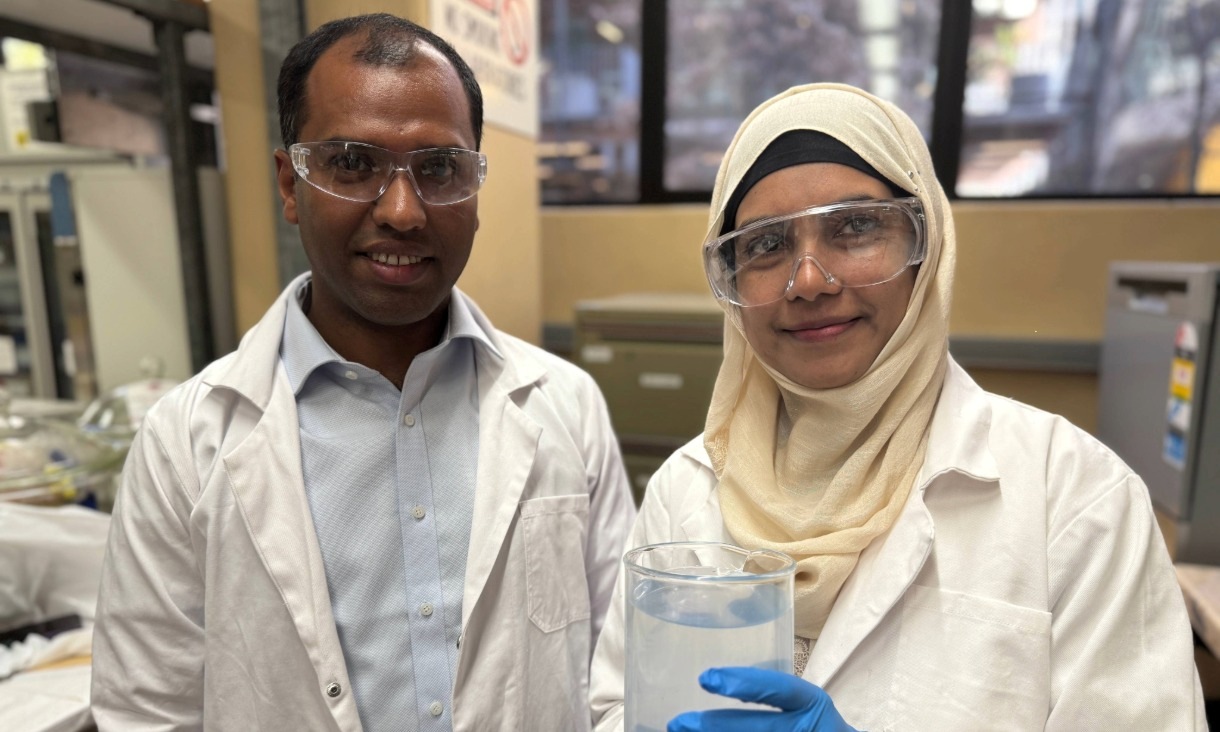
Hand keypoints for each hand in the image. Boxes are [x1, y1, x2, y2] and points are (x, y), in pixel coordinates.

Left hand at [667, 667, 857, 731]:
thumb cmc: (811, 727)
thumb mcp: (800, 708)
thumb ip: (767, 699)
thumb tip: (715, 687)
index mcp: (812, 706)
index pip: (781, 690)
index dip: (745, 682)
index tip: (707, 678)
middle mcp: (805, 729)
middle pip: (758, 727)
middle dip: (713, 725)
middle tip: (678, 722)